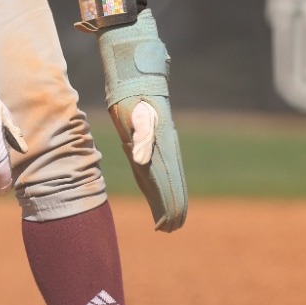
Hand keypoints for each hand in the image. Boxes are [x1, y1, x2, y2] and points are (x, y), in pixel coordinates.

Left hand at [99, 9, 186, 230]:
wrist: (136, 74)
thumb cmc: (134, 94)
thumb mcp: (136, 112)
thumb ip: (141, 135)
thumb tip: (141, 159)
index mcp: (163, 145)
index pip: (169, 181)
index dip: (170, 203)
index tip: (170, 222)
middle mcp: (164, 148)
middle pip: (170, 184)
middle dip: (171, 207)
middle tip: (170, 229)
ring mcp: (158, 146)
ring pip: (164, 179)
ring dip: (165, 199)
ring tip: (167, 221)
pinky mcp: (148, 142)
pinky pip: (154, 170)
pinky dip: (155, 187)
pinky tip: (154, 197)